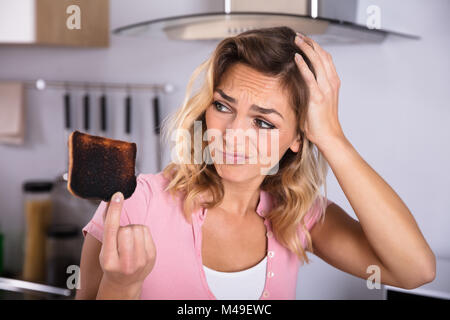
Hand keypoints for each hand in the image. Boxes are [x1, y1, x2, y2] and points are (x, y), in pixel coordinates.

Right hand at [98, 191, 155, 297]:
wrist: (125, 282)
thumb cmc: (112, 261)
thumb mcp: (104, 249)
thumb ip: (107, 227)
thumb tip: (112, 201)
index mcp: (108, 260)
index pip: (111, 230)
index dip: (114, 211)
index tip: (117, 195)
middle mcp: (124, 262)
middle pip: (126, 229)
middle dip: (123, 229)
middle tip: (121, 238)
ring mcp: (140, 261)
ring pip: (138, 229)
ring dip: (133, 229)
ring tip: (129, 241)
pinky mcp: (151, 257)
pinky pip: (147, 232)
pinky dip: (141, 233)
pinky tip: (138, 243)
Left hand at [294, 32, 344, 146]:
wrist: (329, 136)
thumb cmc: (321, 123)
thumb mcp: (319, 103)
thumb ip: (313, 91)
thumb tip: (299, 86)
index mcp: (333, 83)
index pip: (326, 59)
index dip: (316, 47)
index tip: (306, 40)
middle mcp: (331, 83)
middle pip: (323, 56)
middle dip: (311, 43)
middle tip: (299, 36)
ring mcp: (326, 89)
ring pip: (318, 62)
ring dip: (307, 49)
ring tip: (297, 40)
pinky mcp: (318, 97)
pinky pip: (310, 77)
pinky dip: (303, 65)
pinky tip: (296, 57)